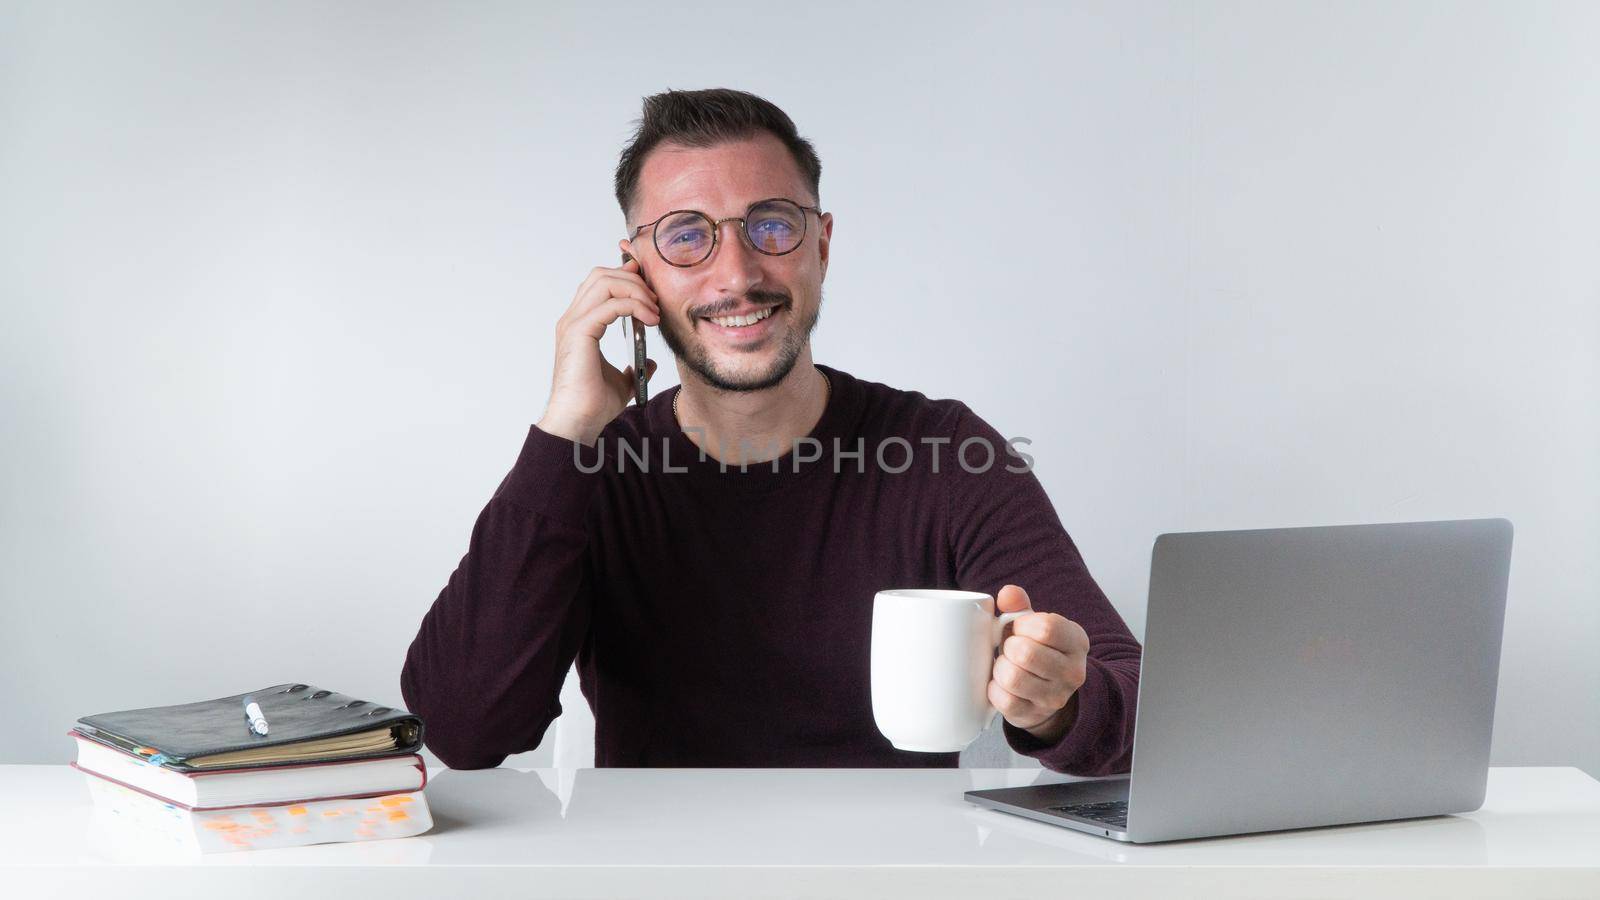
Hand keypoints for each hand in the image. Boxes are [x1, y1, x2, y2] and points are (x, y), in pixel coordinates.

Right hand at [537, 257, 661, 445]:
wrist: (579, 422)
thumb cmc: (593, 405)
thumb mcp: (623, 382)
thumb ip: (635, 368)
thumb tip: (651, 363)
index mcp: (579, 325)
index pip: (599, 284)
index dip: (625, 277)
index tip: (649, 287)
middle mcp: (572, 320)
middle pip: (601, 275)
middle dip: (632, 280)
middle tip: (654, 299)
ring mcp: (573, 324)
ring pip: (604, 282)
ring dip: (635, 290)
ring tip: (654, 310)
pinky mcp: (580, 332)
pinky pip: (611, 304)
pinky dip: (634, 305)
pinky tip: (649, 319)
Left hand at [988, 584, 1089, 743]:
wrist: (1045, 693)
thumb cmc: (1035, 650)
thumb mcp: (1032, 625)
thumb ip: (1019, 606)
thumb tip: (1008, 594)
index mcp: (1077, 641)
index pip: (1047, 628)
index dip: (1022, 625)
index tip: (1018, 628)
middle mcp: (1073, 672)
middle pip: (1026, 653)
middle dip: (1008, 647)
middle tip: (1010, 649)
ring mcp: (1056, 697)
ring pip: (1013, 678)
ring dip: (1001, 668)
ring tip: (1006, 665)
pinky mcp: (1035, 715)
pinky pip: (1004, 700)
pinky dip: (995, 689)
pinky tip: (1001, 684)